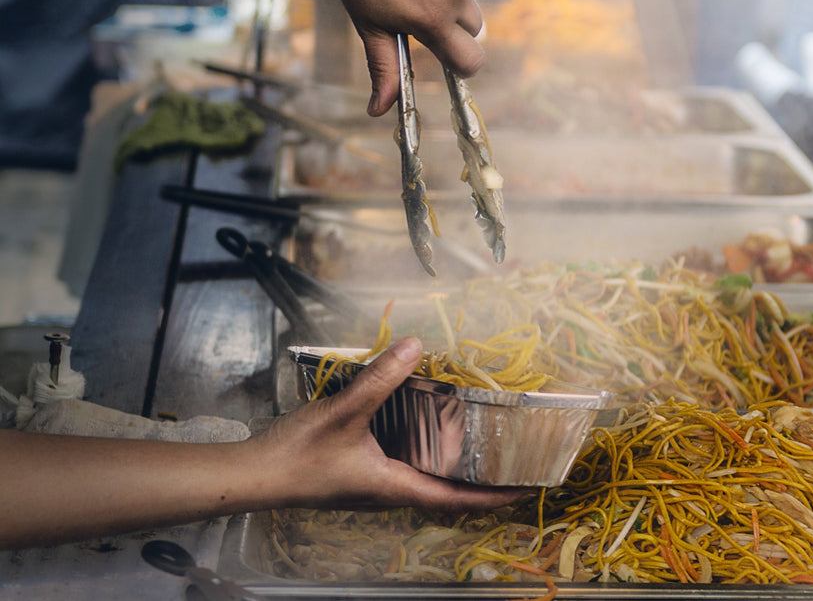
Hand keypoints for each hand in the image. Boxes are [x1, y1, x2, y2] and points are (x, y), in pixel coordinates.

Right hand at [256, 337, 527, 511]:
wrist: (253, 474)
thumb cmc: (298, 455)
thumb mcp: (345, 411)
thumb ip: (381, 379)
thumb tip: (416, 346)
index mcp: (395, 486)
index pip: (457, 499)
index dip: (494, 496)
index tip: (527, 489)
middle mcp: (390, 490)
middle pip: (447, 489)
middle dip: (481, 478)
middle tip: (513, 459)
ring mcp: (374, 483)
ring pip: (425, 475)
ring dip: (453, 463)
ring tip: (482, 441)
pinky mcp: (359, 472)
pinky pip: (404, 462)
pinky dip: (424, 447)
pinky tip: (425, 422)